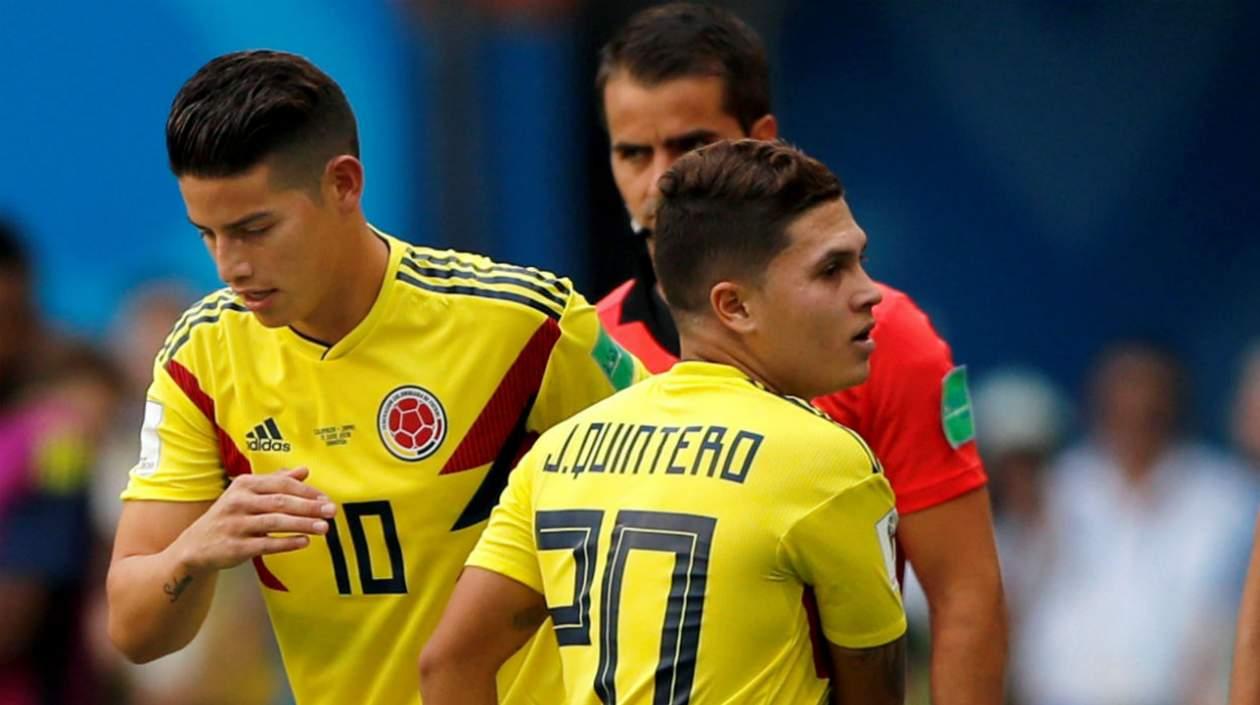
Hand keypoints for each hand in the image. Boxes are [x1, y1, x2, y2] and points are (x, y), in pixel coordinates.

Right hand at [171, 467, 334, 575]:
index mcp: (244, 485)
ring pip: (275, 522)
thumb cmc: (229, 517)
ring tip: (324, 527)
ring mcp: (235, 524)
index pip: (282, 484)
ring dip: (303, 524)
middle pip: (281, 502)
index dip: (307, 491)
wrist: (195, 546)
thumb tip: (304, 470)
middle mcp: (238, 502)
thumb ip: (276, 482)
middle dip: (310, 506)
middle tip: (331, 511)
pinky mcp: (234, 547)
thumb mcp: (248, 494)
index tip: (326, 498)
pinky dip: (286, 543)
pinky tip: (304, 542)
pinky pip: (265, 544)